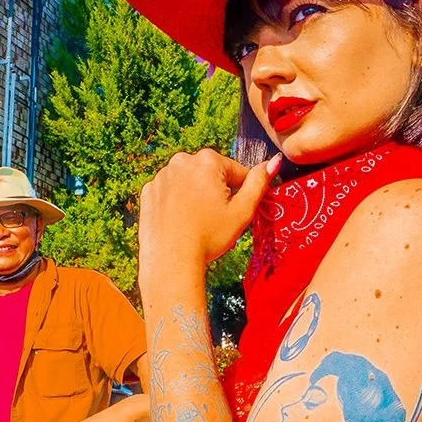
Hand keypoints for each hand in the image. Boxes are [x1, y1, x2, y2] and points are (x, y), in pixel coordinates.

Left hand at [140, 149, 276, 281]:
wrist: (171, 260)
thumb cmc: (209, 237)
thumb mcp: (243, 211)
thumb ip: (259, 183)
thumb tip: (273, 162)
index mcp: (208, 160)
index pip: (236, 172)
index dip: (240, 193)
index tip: (233, 212)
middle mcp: (181, 161)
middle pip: (210, 174)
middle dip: (216, 192)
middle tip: (214, 219)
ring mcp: (161, 176)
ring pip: (189, 182)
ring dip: (196, 195)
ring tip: (196, 222)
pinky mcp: (148, 191)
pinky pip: (170, 192)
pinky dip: (176, 203)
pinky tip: (180, 222)